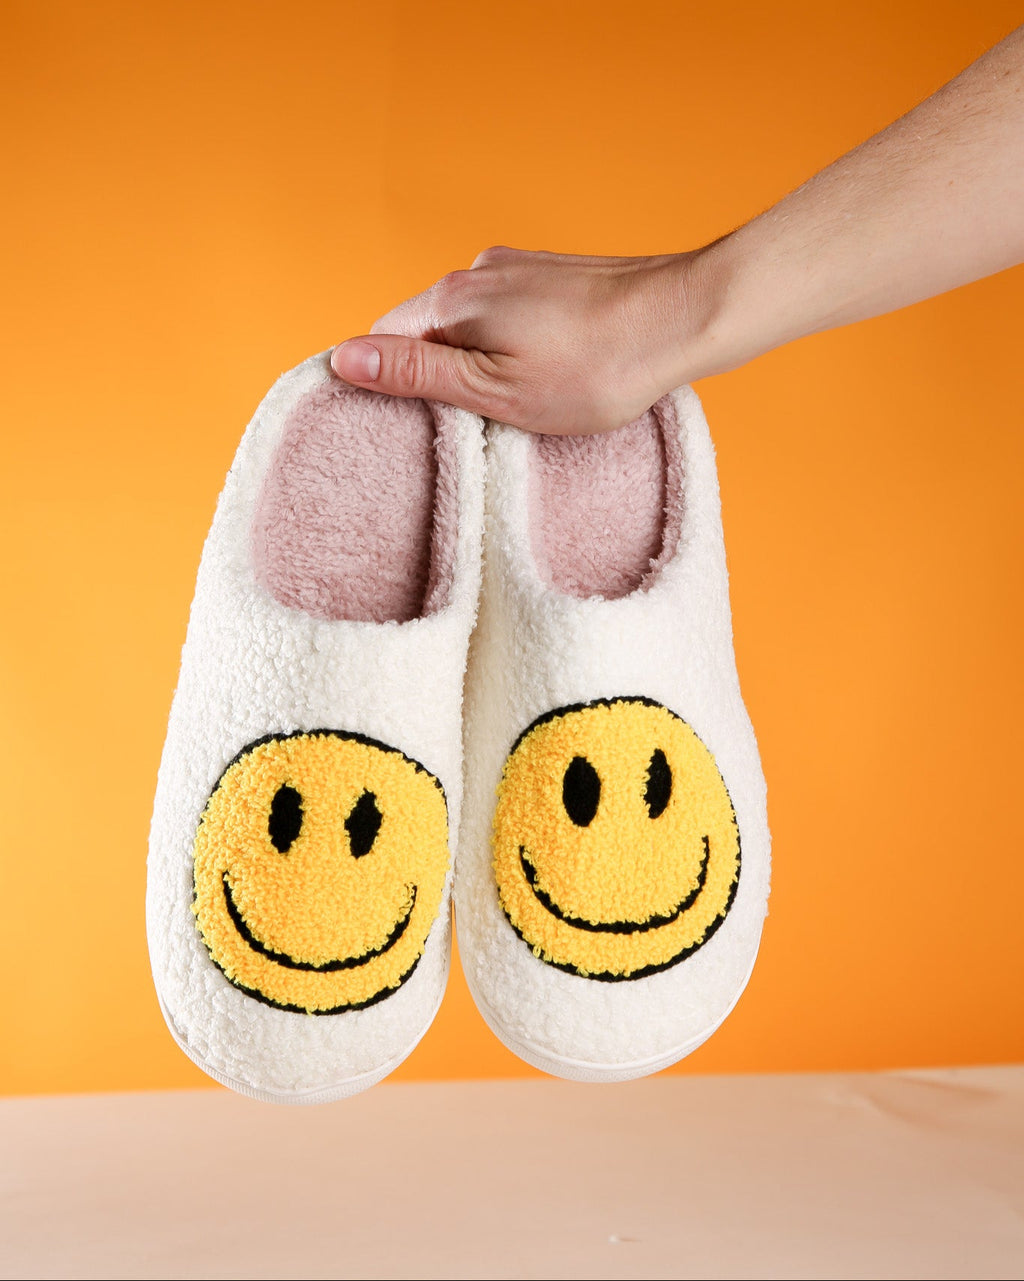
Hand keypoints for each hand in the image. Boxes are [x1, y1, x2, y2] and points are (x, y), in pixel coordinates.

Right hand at [331, 247, 703, 434]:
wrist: (684, 320)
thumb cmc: (596, 370)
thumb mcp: (496, 390)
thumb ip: (417, 374)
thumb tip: (343, 358)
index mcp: (452, 302)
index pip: (382, 340)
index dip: (384, 383)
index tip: (405, 424)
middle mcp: (475, 271)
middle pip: (422, 329)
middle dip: (430, 373)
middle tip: (462, 422)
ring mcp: (516, 267)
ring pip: (465, 321)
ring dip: (471, 359)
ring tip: (508, 402)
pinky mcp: (549, 274)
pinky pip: (502, 311)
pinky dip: (504, 342)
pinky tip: (539, 371)